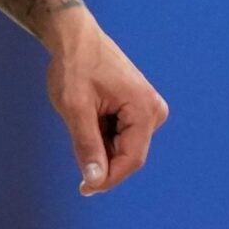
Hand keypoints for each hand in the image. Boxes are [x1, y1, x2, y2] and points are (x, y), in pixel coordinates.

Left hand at [44, 15, 167, 195]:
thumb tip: (94, 181)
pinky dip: (102, 136)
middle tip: (74, 142)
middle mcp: (153, 111)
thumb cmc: (75, 67)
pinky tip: (89, 116)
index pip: (131, 159)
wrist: (76, 39)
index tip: (84, 190)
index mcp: (144, 108)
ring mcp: (148, 110)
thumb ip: (86, 145)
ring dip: (100, 145)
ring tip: (81, 117)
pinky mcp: (139, 110)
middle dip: (102, 160)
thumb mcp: (75, 108)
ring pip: (123, 147)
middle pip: (128, 155)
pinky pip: (121, 136)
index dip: (108, 179)